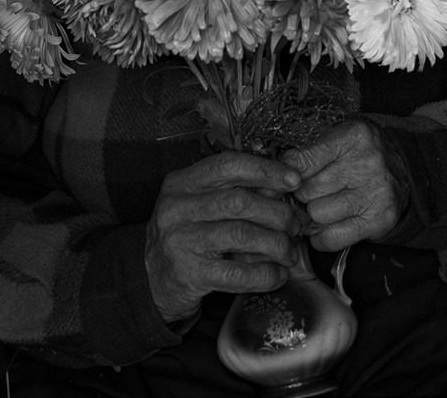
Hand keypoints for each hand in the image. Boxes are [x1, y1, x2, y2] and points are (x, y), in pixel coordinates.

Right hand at [144, 151, 303, 322]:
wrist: (151, 280)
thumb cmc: (185, 234)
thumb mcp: (196, 203)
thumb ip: (230, 191)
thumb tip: (281, 188)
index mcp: (180, 182)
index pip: (227, 165)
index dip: (264, 169)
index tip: (293, 180)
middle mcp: (177, 208)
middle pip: (239, 201)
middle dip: (277, 212)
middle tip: (296, 223)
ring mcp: (181, 242)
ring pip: (242, 235)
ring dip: (276, 243)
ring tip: (290, 250)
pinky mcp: (191, 275)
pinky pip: (238, 273)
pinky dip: (266, 274)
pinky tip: (278, 274)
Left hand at [281, 120, 407, 251]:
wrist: (404, 168)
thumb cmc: (359, 153)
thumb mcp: (337, 139)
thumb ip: (306, 153)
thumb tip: (271, 176)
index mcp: (353, 136)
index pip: (303, 160)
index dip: (286, 173)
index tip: (282, 178)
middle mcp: (367, 163)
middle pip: (308, 189)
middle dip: (300, 194)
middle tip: (303, 193)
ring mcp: (375, 193)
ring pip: (318, 214)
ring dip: (311, 214)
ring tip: (317, 206)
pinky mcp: (379, 220)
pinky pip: (333, 237)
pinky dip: (321, 236)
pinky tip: (324, 225)